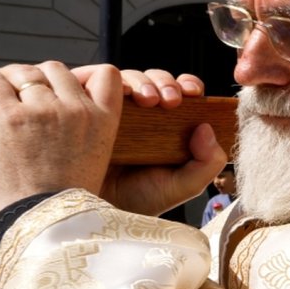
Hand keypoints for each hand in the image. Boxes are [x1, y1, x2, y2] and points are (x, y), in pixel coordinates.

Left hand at [0, 60, 122, 217]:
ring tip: (2, 87)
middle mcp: (76, 110)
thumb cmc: (62, 199)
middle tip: (27, 91)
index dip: (85, 74)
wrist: (39, 222)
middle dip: (41, 77)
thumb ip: (85, 127)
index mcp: (103, 121)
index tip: (69, 84)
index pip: (106, 73)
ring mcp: (42, 111)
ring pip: (26, 73)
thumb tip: (58, 101)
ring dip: (12, 77)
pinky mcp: (7, 116)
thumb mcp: (95, 158)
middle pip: (57, 69)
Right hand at [71, 67, 224, 216]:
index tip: (191, 93)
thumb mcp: (182, 185)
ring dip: (139, 81)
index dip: (187, 86)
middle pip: (154, 80)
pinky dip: (103, 80)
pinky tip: (115, 95)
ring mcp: (109, 107)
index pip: (181, 93)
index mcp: (166, 124)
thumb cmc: (139, 199)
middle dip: (164, 82)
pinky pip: (91, 83)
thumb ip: (207, 163)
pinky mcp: (82, 107)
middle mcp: (138, 112)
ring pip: (125, 77)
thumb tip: (207, 128)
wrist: (95, 210)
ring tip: (146, 99)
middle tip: (169, 99)